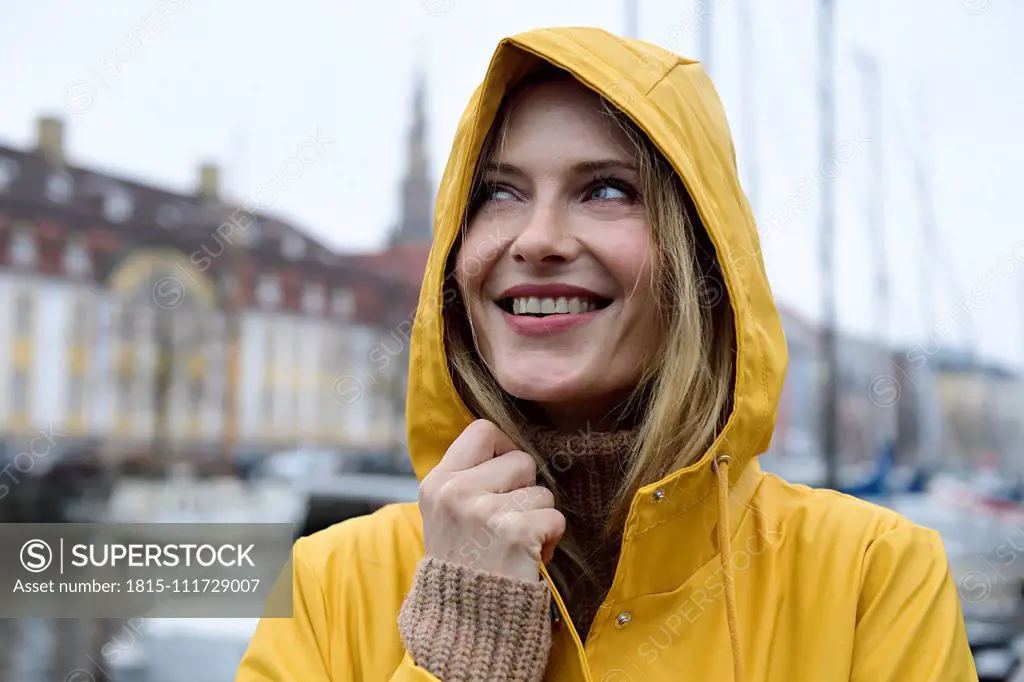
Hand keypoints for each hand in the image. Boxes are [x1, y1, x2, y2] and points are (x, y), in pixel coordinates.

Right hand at [418, 419, 565, 582]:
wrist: (464, 625)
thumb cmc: (463, 566)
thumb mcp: (445, 515)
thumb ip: (468, 479)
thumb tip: (505, 442)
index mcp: (437, 483)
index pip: (483, 431)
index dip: (503, 450)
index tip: (504, 478)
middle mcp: (456, 492)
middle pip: (521, 460)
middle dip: (525, 491)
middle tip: (507, 523)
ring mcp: (484, 512)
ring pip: (542, 492)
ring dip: (538, 519)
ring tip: (514, 545)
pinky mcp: (515, 534)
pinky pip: (555, 518)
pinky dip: (550, 540)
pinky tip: (527, 559)